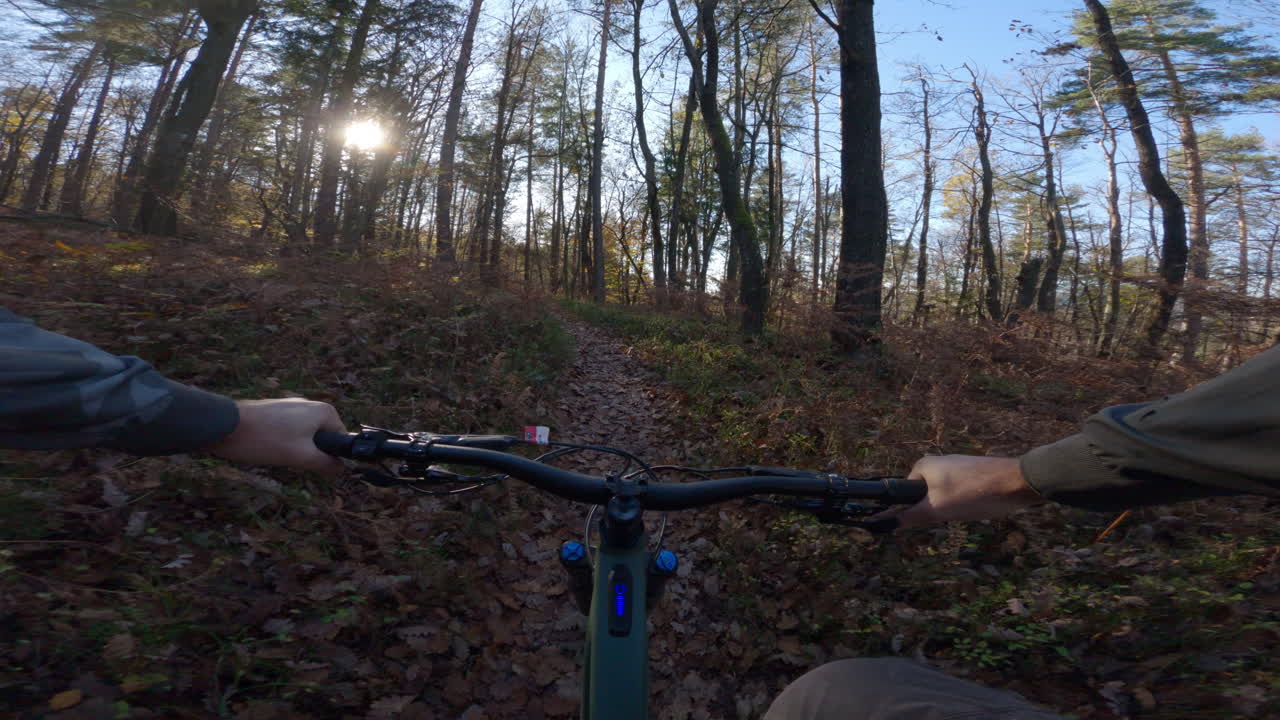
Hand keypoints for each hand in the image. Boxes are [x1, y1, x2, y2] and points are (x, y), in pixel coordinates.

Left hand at [205, 398, 346, 473]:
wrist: (224, 426)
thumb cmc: (266, 440)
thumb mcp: (301, 457)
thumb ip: (326, 463)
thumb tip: (341, 468)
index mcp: (323, 411)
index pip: (341, 438)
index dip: (332, 456)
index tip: (315, 466)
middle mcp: (309, 404)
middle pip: (321, 437)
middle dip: (311, 452)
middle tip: (293, 461)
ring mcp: (290, 405)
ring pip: (303, 435)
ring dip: (295, 448)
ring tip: (276, 454)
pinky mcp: (273, 410)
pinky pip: (287, 430)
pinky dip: (281, 441)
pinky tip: (266, 447)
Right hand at [891, 455, 1043, 528]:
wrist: (1017, 481)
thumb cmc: (973, 493)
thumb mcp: (938, 508)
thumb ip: (912, 516)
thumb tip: (888, 523)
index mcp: (923, 465)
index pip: (905, 494)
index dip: (911, 510)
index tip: (925, 521)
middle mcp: (937, 462)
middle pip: (926, 496)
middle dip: (937, 510)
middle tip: (951, 515)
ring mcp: (957, 466)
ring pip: (945, 496)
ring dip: (954, 507)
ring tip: (969, 508)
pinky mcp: (974, 472)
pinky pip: (962, 492)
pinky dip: (968, 502)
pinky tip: (980, 505)